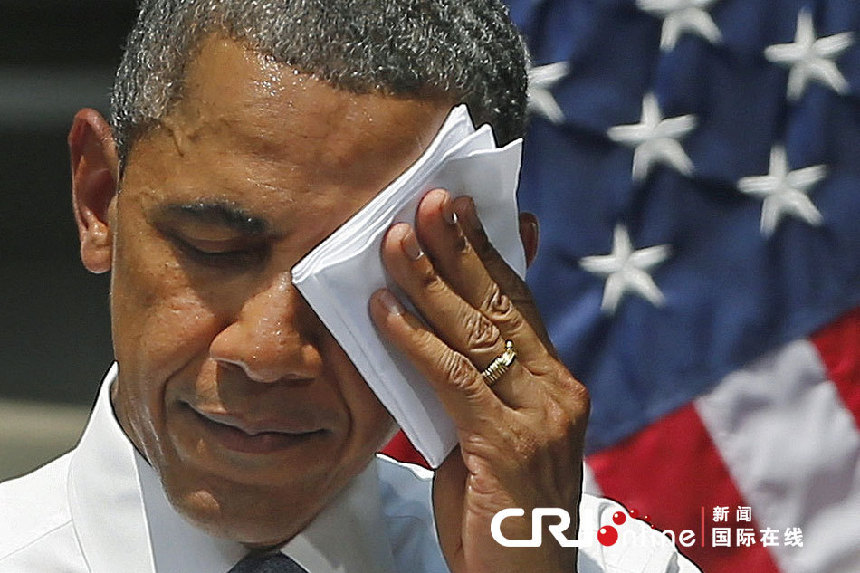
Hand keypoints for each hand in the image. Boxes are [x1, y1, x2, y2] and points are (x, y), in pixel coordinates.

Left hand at [369, 189, 589, 572]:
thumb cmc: (502, 511)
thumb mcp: (491, 437)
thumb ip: (475, 387)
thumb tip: (433, 338)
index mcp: (557, 384)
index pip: (522, 304)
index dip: (492, 253)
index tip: (467, 208)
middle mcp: (558, 391)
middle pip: (503, 304)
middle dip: (462, 248)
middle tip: (430, 199)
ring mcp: (540, 417)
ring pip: (479, 332)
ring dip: (430, 280)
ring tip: (395, 238)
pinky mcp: (509, 445)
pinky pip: (454, 378)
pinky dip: (414, 339)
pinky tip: (383, 309)